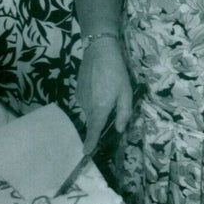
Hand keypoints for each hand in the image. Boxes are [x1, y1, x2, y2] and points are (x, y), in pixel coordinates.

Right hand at [76, 37, 132, 152]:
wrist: (99, 50)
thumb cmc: (116, 71)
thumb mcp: (126, 92)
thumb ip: (123, 113)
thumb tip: (119, 129)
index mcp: (100, 108)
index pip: (94, 130)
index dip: (90, 142)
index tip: (86, 153)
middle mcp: (87, 106)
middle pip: (93, 121)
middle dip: (101, 120)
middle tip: (111, 105)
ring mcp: (80, 98)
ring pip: (89, 111)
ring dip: (98, 107)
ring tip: (107, 90)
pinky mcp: (77, 91)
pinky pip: (86, 102)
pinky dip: (92, 99)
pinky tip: (99, 86)